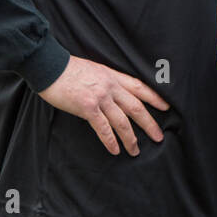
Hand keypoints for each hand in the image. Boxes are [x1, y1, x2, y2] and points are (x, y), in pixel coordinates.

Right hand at [38, 55, 167, 155]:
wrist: (50, 65)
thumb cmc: (69, 69)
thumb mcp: (96, 70)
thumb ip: (108, 82)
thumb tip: (115, 96)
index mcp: (113, 76)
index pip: (140, 87)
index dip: (155, 98)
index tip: (166, 107)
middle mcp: (111, 87)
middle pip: (136, 107)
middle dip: (149, 124)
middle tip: (159, 137)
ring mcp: (100, 97)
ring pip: (122, 121)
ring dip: (130, 138)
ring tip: (135, 150)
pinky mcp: (87, 107)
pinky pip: (103, 128)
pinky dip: (110, 140)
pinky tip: (115, 150)